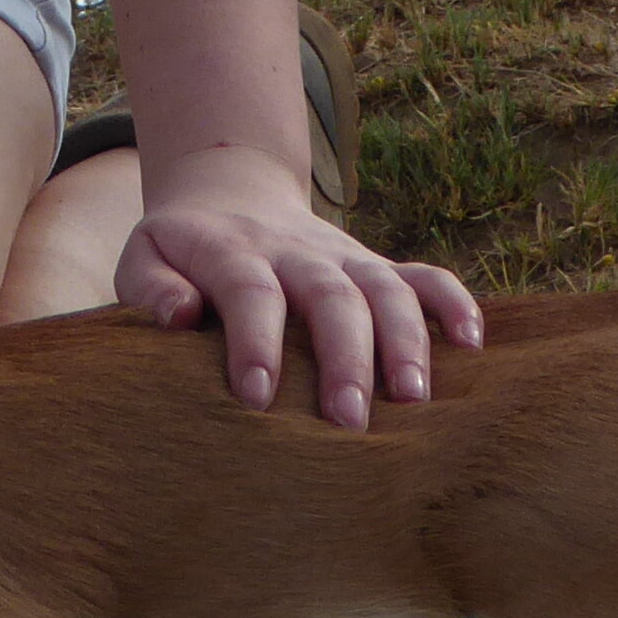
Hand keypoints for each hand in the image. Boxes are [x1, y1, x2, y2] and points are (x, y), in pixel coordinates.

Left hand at [116, 141, 482, 428]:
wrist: (231, 195)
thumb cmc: (181, 253)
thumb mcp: (144, 256)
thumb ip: (151, 287)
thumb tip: (178, 318)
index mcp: (232, 249)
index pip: (249, 289)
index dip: (256, 341)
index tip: (259, 400)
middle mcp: (295, 250)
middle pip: (329, 295)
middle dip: (343, 357)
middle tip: (348, 422)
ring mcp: (343, 256)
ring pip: (384, 288)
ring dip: (404, 341)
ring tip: (414, 402)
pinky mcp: (374, 266)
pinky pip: (424, 276)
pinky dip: (453, 304)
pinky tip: (473, 344)